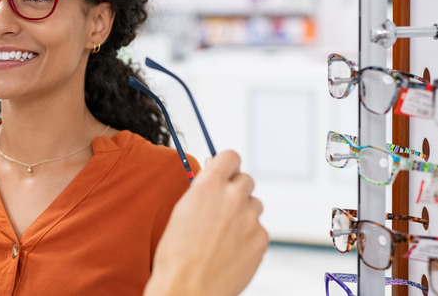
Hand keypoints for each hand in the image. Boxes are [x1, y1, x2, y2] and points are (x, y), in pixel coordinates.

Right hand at [145, 151, 267, 295]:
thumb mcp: (182, 210)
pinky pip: (258, 229)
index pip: (230, 156)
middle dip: (236, 190)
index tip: (226, 171)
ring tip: (224, 234)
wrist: (188, 288)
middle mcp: (233, 197)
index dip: (227, 165)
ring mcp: (250, 218)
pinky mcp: (261, 239)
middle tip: (223, 207)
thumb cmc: (177, 255)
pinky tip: (230, 249)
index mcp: (209, 185)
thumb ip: (202, 190)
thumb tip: (214, 180)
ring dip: (243, 214)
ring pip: (254, 205)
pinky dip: (248, 237)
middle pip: (246, 180)